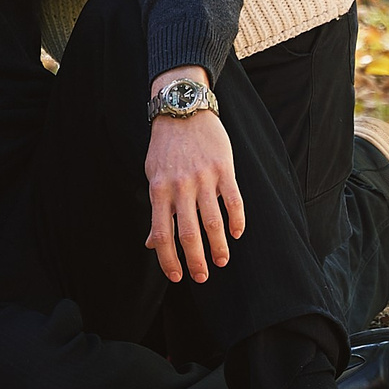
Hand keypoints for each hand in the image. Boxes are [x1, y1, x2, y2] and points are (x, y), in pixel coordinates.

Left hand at [144, 95, 245, 283]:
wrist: (183, 112)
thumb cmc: (165, 149)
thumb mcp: (153, 177)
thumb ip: (157, 210)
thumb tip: (152, 243)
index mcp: (159, 190)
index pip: (161, 234)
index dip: (168, 259)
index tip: (176, 276)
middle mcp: (180, 187)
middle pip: (188, 233)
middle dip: (195, 260)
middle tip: (202, 277)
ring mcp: (203, 178)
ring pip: (213, 221)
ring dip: (218, 246)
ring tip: (221, 261)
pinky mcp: (224, 169)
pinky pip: (233, 201)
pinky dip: (237, 221)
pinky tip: (236, 234)